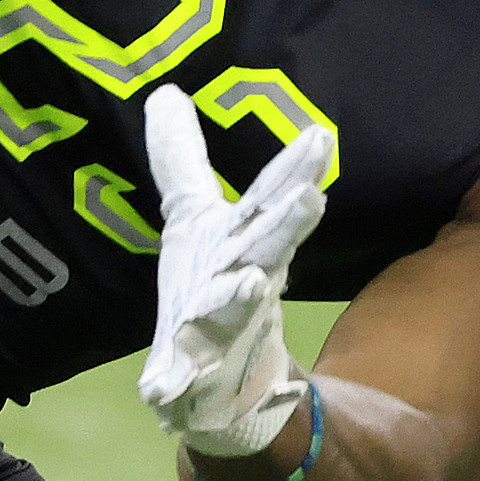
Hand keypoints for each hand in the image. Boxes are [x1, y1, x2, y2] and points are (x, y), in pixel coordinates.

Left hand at [137, 85, 331, 457]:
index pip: (271, 198)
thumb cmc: (210, 285)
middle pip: (268, 246)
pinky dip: (172, 381)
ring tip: (251, 282)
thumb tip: (164, 91)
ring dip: (240, 296)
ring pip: (232, 309)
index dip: (296, 168)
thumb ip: (181, 159)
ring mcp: (220, 328)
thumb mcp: (193, 217)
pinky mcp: (191, 372)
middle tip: (312, 197)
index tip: (321, 134)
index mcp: (243, 241)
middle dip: (287, 223)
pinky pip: (179, 378)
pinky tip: (159, 389)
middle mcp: (241, 279)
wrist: (219, 383)